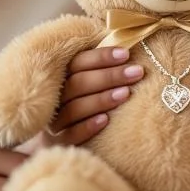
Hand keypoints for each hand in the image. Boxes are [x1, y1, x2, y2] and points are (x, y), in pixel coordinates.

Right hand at [17, 46, 144, 152]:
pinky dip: (87, 127)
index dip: (101, 57)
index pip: (78, 62)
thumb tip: (127, 47)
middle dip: (109, 76)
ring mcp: (53, 122)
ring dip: (101, 99)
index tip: (126, 54)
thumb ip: (99, 68)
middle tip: (136, 72)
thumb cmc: (82, 105)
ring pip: (74, 108)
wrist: (60, 143)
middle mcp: (53, 98)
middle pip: (78, 83)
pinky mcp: (56, 144)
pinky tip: (106, 120)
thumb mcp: (87, 83)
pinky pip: (70, 135)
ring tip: (126, 93)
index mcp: (59, 78)